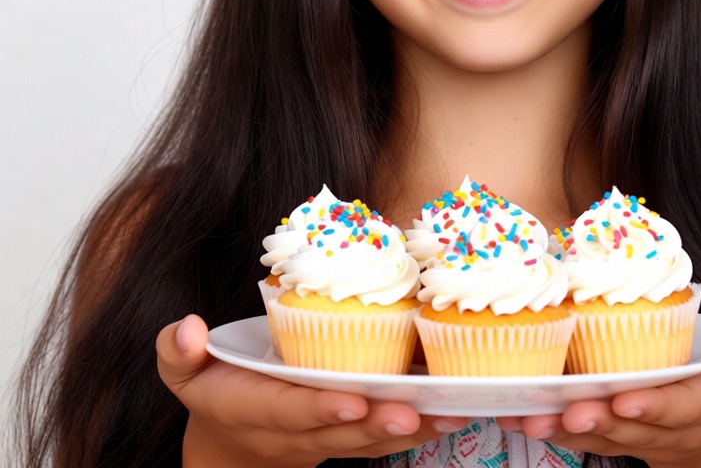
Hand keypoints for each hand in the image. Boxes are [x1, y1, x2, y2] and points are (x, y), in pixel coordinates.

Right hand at [157, 314, 467, 467]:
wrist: (230, 444)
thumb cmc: (212, 388)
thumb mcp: (183, 370)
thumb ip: (178, 351)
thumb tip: (185, 328)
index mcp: (251, 410)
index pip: (286, 411)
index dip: (318, 409)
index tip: (350, 400)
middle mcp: (291, 434)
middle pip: (337, 433)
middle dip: (375, 425)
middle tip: (412, 412)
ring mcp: (322, 442)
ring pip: (368, 442)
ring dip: (408, 431)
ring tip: (448, 413)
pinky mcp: (347, 439)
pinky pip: (382, 440)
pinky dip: (417, 429)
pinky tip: (451, 412)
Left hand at [498, 315, 700, 467]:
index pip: (680, 407)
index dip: (655, 405)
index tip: (627, 398)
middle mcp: (668, 428)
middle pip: (630, 426)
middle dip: (598, 419)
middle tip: (568, 408)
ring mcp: (639, 437)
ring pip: (599, 436)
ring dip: (563, 428)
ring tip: (529, 417)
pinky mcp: (614, 437)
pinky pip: (580, 437)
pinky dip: (549, 427)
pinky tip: (515, 415)